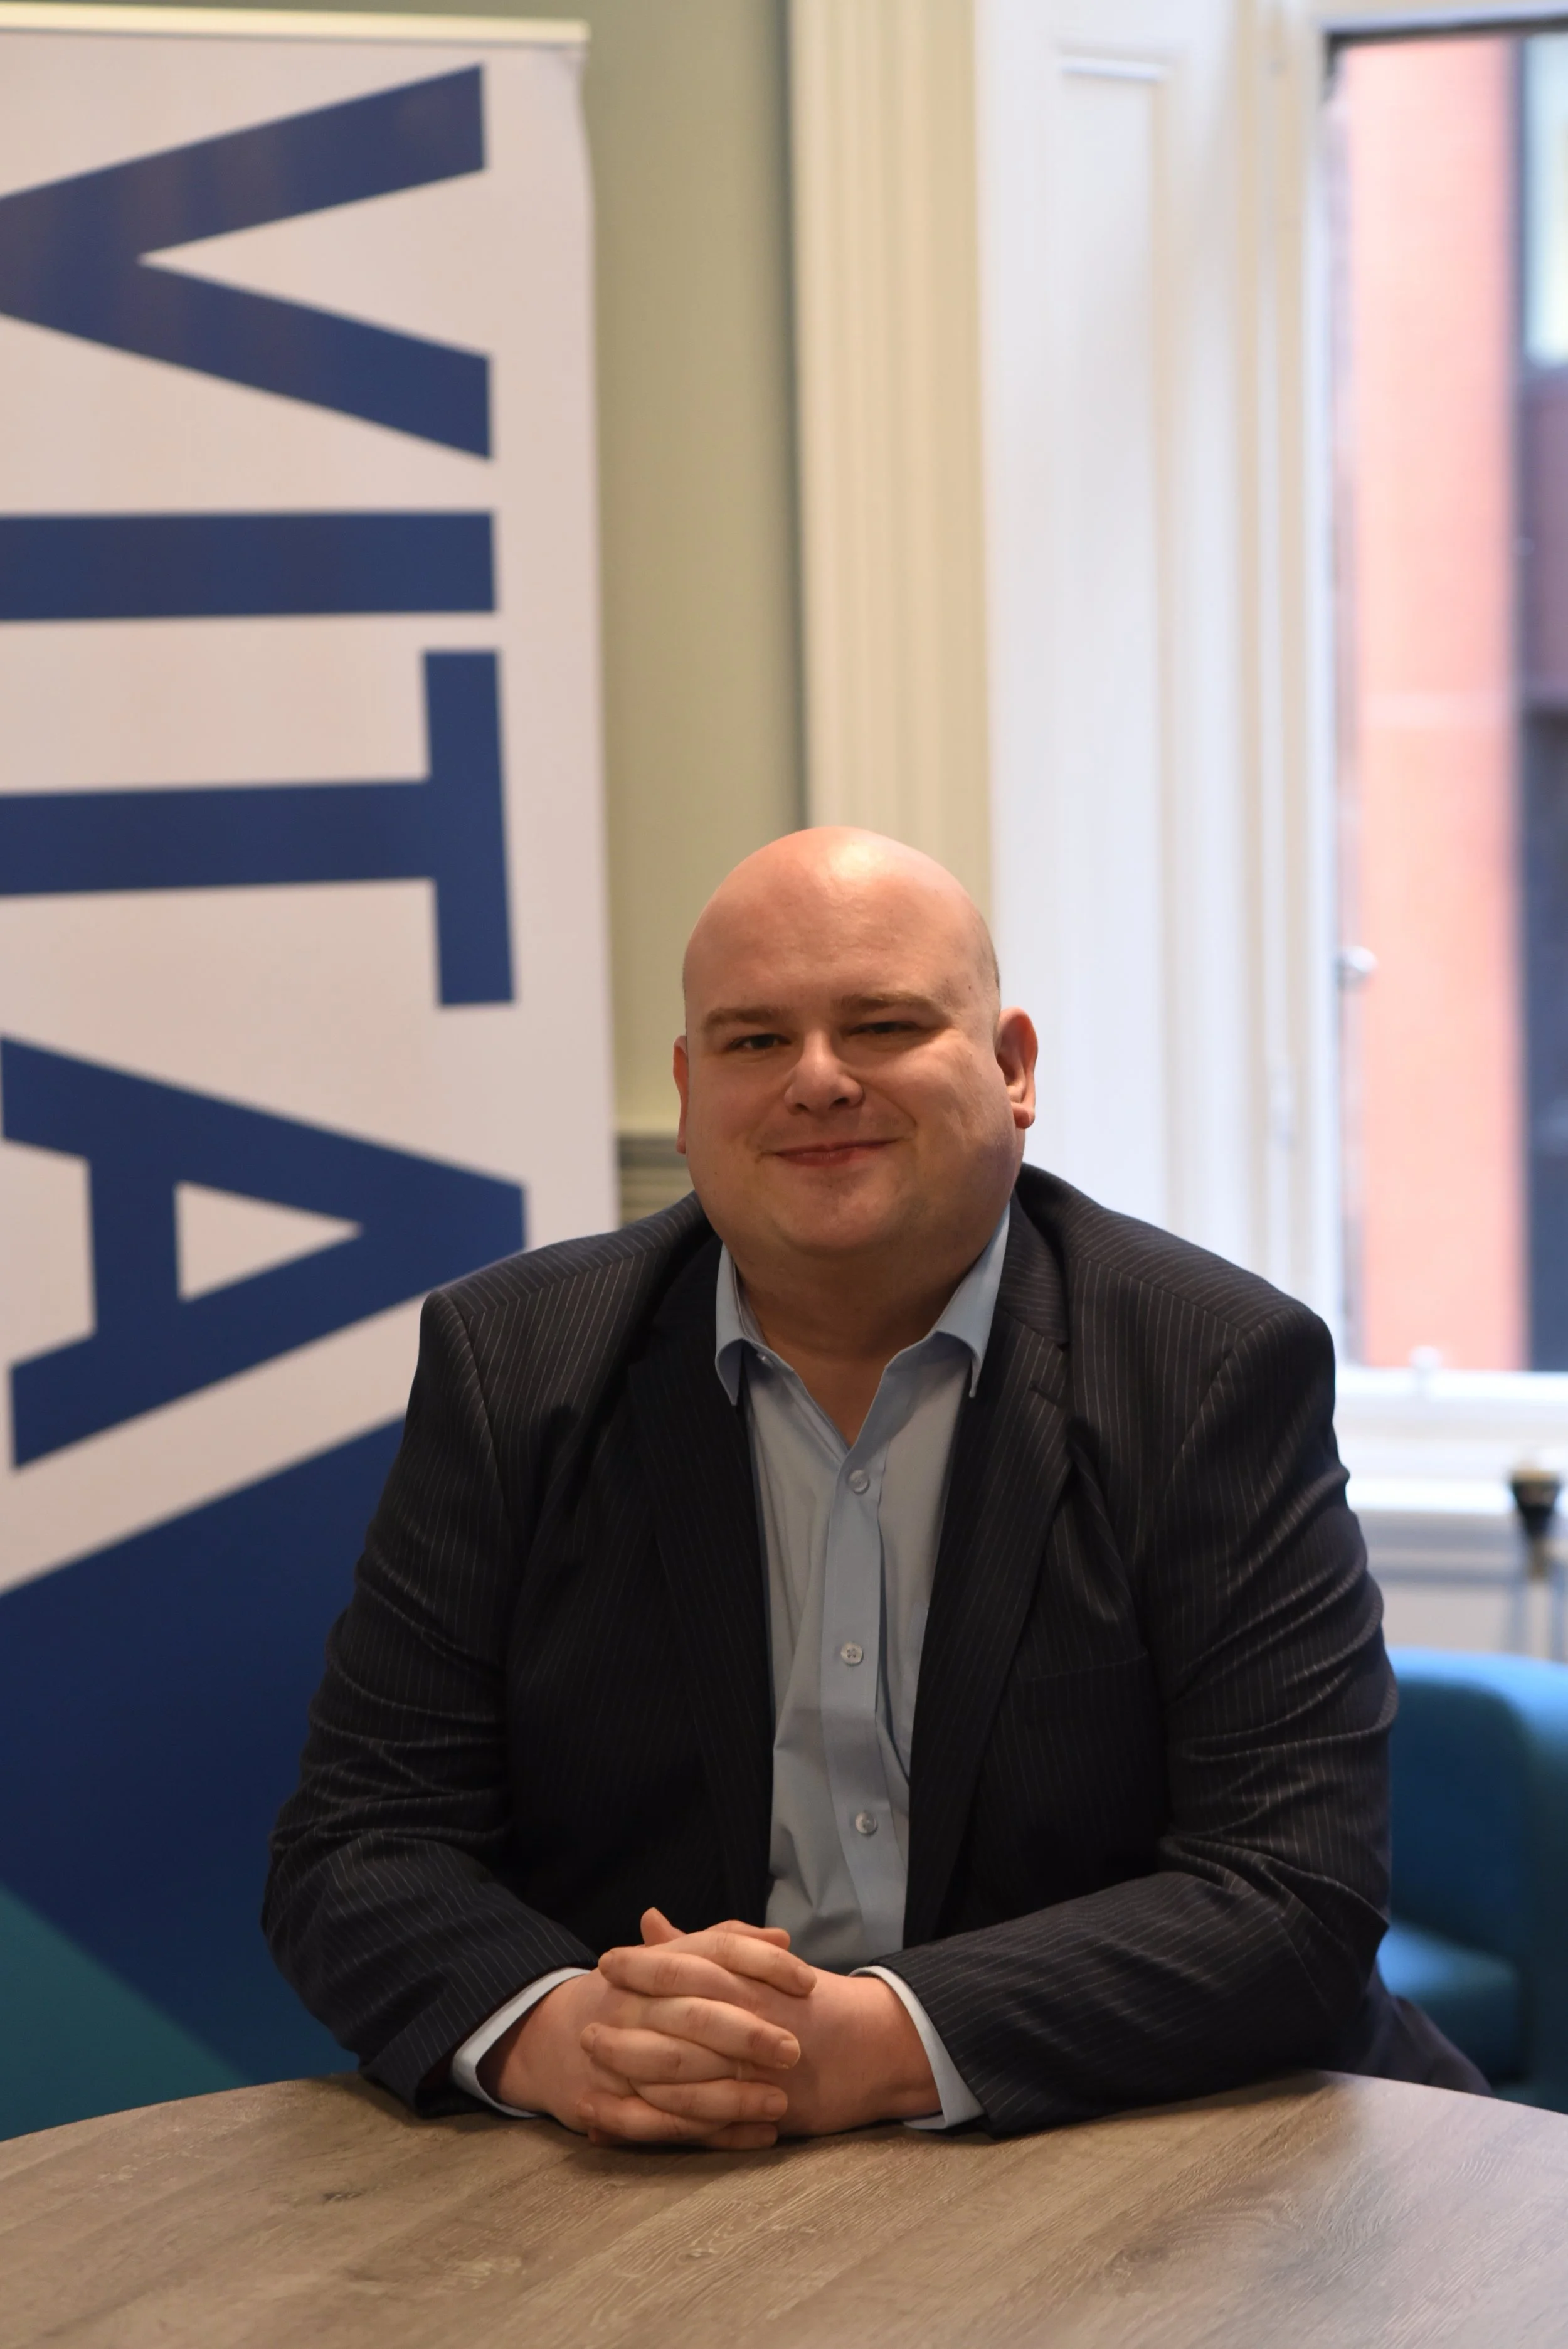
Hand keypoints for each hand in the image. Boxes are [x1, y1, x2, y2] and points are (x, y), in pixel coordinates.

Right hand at [481, 1913, 810, 2149]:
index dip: (762, 1964)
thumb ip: (726, 1944)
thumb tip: (782, 1938)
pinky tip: (758, 2136)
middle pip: (696, 2016)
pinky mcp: (612, 2105)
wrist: (553, 2036)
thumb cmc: (634, 1995)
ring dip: (734, 2094)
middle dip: (748, 2035)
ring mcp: (618, 2056)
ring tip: (781, 2104)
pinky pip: (665, 2125)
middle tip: (794, 2050)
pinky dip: (714, 2134)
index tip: (807, 1981)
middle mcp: (634, 2004)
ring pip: (679, 2076)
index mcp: (654, 1964)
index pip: (714, 1950)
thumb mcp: (672, 1961)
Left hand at [594, 1913, 940, 2138]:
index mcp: (749, 1979)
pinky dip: (653, 2120)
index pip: (690, 1965)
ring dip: (632, 2071)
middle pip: (678, 2019)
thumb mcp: (758, 1965)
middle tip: (585, 2023)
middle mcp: (749, 2018)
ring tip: (589, 2072)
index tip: (606, 1961)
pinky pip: (698, 2117)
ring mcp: (754, 2065)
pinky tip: (618, 2120)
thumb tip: (649, 1920)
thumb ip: (701, 1944)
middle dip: (629, 2022)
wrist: (876, 2045)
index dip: (646, 1965)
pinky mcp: (757, 2106)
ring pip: (683, 2070)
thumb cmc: (810, 2003)